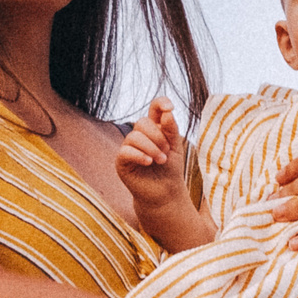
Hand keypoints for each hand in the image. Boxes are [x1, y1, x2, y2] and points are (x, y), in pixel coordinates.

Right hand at [117, 99, 213, 249]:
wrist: (166, 193)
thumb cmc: (171, 169)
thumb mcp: (176, 147)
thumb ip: (171, 130)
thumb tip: (166, 113)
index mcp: (154, 128)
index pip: (154, 108)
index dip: (160, 103)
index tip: (170, 108)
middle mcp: (139, 135)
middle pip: (142, 122)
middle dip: (158, 136)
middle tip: (166, 152)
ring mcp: (128, 148)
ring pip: (134, 136)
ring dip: (151, 148)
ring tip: (161, 161)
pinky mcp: (121, 162)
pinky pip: (125, 151)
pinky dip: (139, 155)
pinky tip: (148, 163)